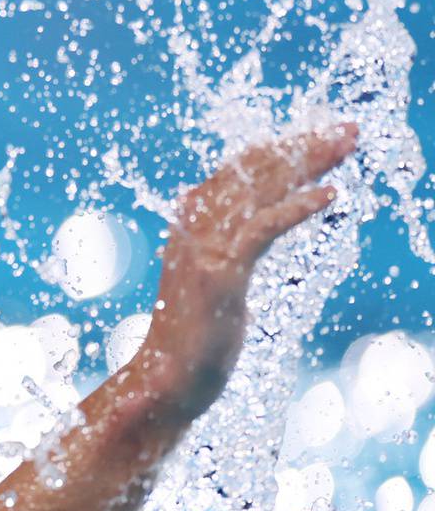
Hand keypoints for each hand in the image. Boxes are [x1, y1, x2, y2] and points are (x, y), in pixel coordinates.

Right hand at [139, 122, 356, 417]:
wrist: (165, 381)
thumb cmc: (192, 339)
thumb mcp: (208, 279)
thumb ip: (221, 246)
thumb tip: (228, 220)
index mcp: (189, 225)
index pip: (237, 172)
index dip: (279, 150)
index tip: (317, 136)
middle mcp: (193, 228)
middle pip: (252, 172)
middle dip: (302, 146)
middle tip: (345, 128)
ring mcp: (204, 249)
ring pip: (258, 191)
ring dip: (306, 163)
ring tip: (344, 144)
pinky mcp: (220, 274)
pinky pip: (261, 230)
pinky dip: (295, 209)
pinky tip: (329, 196)